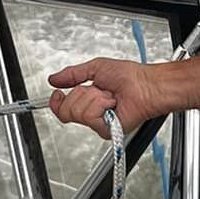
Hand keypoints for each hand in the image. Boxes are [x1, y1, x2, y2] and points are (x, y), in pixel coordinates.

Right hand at [47, 56, 168, 138]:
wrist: (145, 85)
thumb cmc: (129, 76)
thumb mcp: (95, 68)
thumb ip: (72, 74)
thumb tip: (54, 79)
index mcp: (88, 101)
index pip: (62, 109)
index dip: (57, 102)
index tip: (57, 92)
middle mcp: (92, 114)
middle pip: (66, 111)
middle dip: (81, 94)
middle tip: (100, 90)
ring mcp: (98, 124)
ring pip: (78, 113)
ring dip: (94, 98)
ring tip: (109, 96)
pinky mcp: (106, 130)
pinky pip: (90, 117)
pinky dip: (100, 105)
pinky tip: (112, 104)